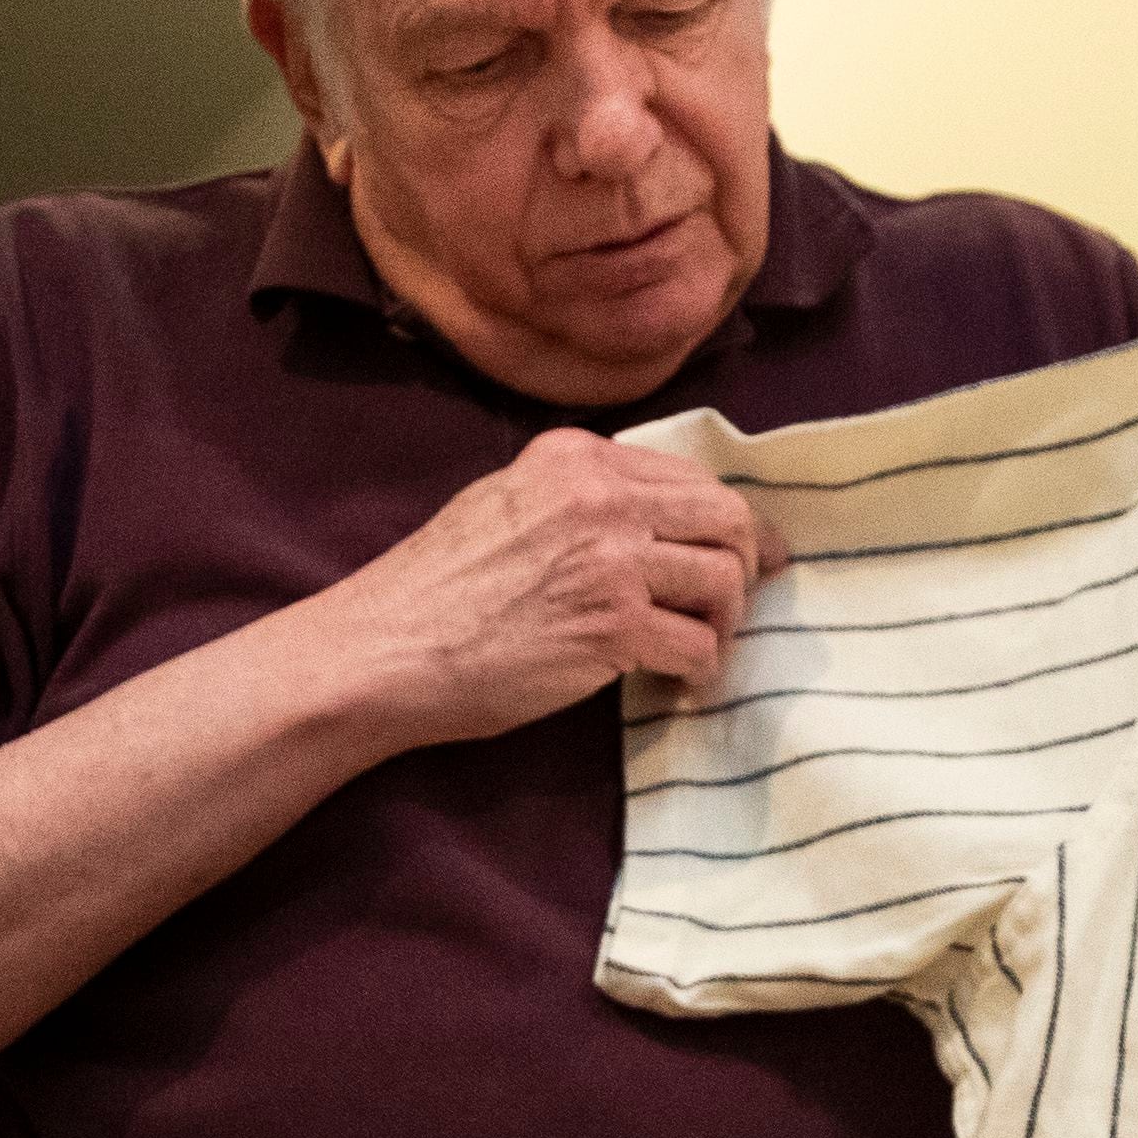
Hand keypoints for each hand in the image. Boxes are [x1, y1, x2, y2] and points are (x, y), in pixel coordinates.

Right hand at [328, 426, 783, 743]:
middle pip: (727, 520)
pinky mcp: (616, 627)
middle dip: (747, 564)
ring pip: (725, 581)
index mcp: (578, 458)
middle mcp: (604, 497)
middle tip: (735, 605)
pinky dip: (701, 669)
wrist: (390, 647)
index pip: (690, 478)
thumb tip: (653, 517)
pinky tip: (678, 680)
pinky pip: (700, 645)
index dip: (727, 521)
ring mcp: (613, 560)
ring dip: (725, 622)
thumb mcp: (505, 500)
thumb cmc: (437, 585)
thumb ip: (578, 496)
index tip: (744, 553)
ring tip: (699, 645)